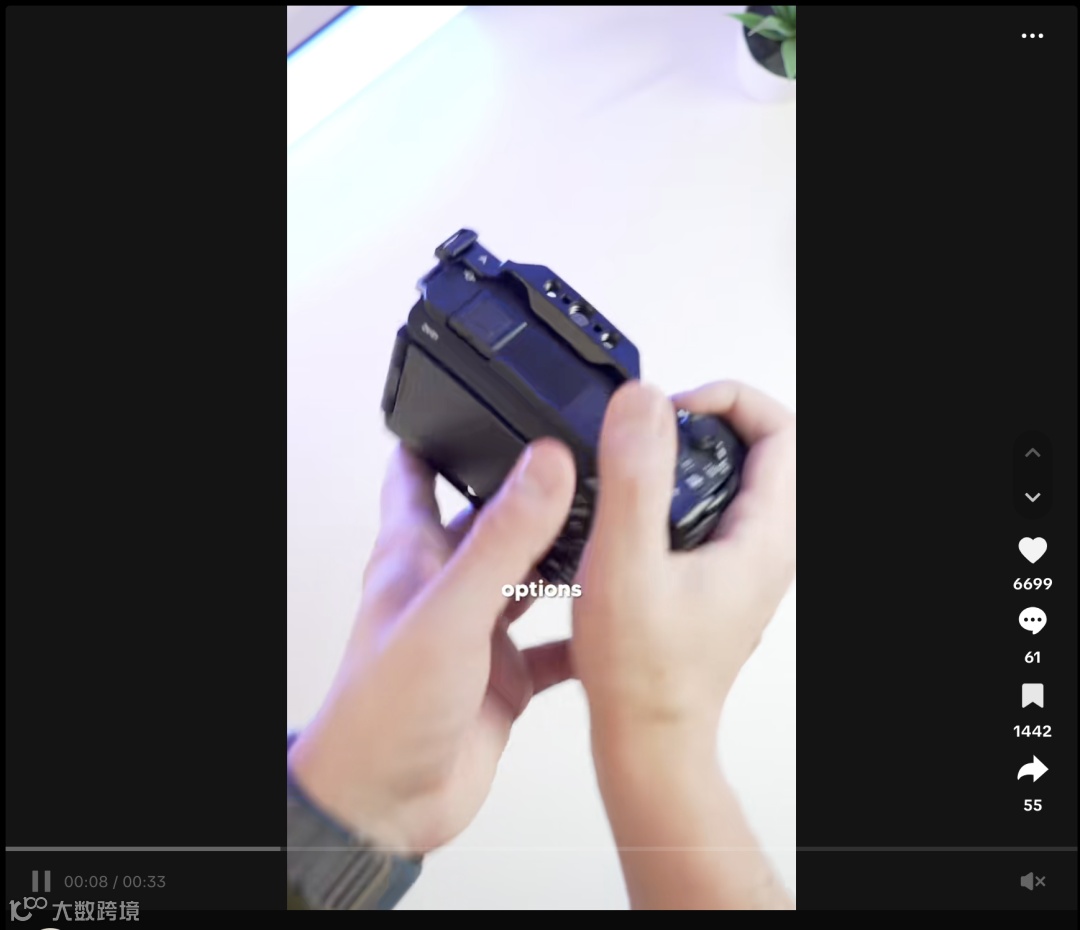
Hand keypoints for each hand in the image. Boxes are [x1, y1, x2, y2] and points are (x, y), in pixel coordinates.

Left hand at [288, 441, 576, 853]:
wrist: (386, 806)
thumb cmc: (383, 712)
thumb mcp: (450, 611)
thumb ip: (502, 539)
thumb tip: (546, 464)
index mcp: (415, 555)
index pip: (419, 472)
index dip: (445, 432)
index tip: (481, 397)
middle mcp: (446, 586)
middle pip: (491, 520)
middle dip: (531, 492)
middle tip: (582, 459)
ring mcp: (476, 632)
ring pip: (527, 577)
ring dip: (563, 556)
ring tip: (611, 526)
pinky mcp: (502, 677)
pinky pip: (551, 645)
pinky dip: (581, 632)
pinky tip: (614, 620)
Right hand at [573, 380, 795, 750]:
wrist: (646, 737)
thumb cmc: (641, 672)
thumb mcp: (626, 564)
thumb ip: (636, 478)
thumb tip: (643, 402)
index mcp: (764, 537)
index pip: (781, 431)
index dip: (728, 399)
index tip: (672, 410)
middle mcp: (766, 547)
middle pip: (762, 448)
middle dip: (707, 419)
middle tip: (653, 429)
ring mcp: (745, 563)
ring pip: (737, 478)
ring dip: (691, 454)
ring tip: (639, 461)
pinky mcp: (719, 576)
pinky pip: (714, 509)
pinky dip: (679, 489)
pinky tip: (634, 509)